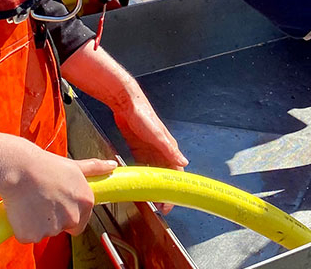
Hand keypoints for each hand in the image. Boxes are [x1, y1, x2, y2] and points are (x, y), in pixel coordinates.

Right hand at [0, 140, 115, 242]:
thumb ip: (95, 169)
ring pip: (44, 232)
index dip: (67, 214)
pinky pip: (28, 236)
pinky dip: (23, 227)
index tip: (57, 204)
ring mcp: (53, 228)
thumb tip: (113, 165)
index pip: (80, 223)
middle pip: (62, 227)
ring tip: (32, 201)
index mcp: (86, 203)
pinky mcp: (32, 235)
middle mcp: (73, 217)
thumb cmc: (45, 166)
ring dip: (37, 222)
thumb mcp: (74, 166)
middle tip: (42, 200)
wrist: (19, 169)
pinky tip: (22, 209)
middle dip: (53, 219)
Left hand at [112, 92, 187, 214]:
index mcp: (168, 147)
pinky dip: (143, 175)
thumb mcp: (157, 135)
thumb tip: (184, 162)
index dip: (175, 188)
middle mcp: (161, 150)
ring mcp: (149, 149)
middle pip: (165, 174)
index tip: (170, 204)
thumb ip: (169, 149)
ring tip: (151, 200)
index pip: (176, 172)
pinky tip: (139, 182)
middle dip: (165, 191)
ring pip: (154, 172)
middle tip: (161, 207)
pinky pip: (142, 165)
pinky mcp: (138, 147)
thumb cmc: (143, 116)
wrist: (126, 102)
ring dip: (154, 185)